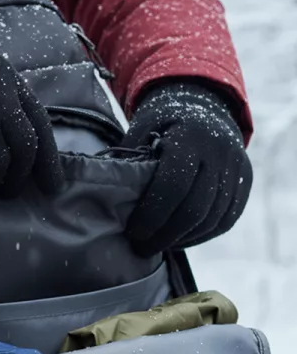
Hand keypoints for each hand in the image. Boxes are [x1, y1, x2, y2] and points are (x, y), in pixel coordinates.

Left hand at [121, 81, 252, 255]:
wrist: (206, 105)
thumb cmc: (164, 121)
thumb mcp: (143, 127)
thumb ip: (130, 157)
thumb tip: (108, 192)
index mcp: (191, 138)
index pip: (173, 186)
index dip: (152, 214)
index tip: (133, 232)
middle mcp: (219, 154)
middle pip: (194, 208)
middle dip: (165, 234)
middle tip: (141, 248)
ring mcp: (236, 168)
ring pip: (212, 218)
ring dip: (183, 239)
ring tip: (158, 247)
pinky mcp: (245, 182)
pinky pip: (226, 219)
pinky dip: (202, 235)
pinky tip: (180, 241)